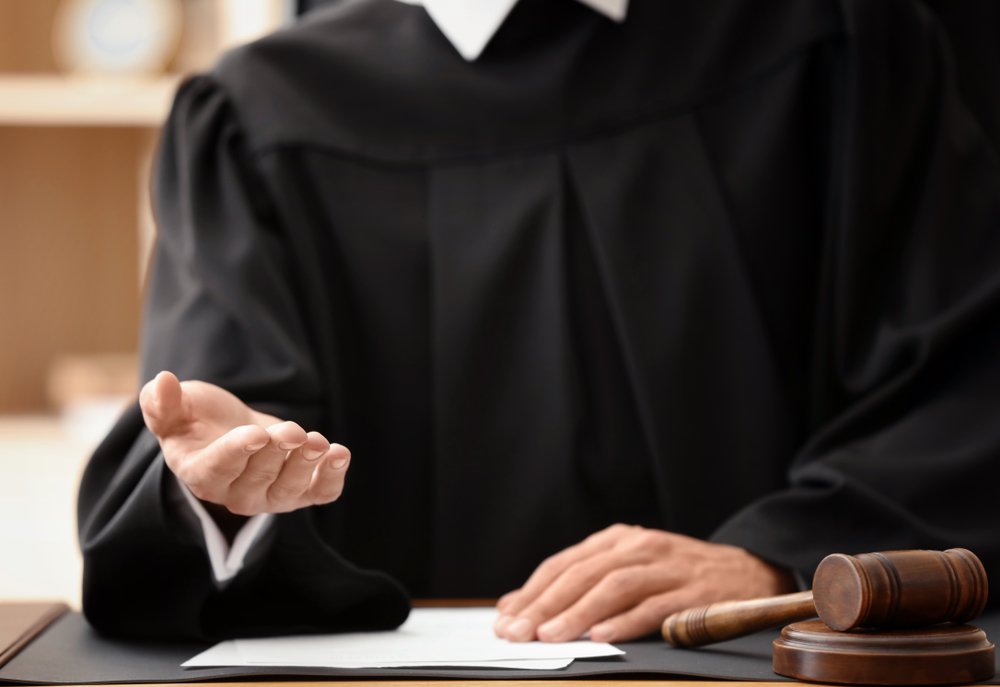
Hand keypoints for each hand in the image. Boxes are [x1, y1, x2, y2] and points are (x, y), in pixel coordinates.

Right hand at [140, 371, 349, 516]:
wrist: (230, 428)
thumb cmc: (197, 419)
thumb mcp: (175, 407)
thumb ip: (162, 402)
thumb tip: (162, 381)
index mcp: (200, 473)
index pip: (218, 469)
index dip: (238, 453)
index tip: (257, 433)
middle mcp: (235, 494)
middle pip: (259, 480)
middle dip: (278, 454)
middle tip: (292, 431)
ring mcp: (270, 497)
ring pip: (290, 491)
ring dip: (306, 466)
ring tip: (317, 441)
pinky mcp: (300, 491)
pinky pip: (320, 493)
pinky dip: (332, 477)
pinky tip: (340, 453)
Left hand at [494, 524, 794, 642]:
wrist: (750, 570)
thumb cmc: (677, 575)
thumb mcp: (626, 568)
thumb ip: (576, 583)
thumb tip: (514, 605)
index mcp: (617, 540)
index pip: (564, 564)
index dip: (532, 591)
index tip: (505, 619)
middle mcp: (639, 547)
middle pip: (583, 574)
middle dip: (545, 604)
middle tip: (518, 632)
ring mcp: (667, 567)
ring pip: (613, 586)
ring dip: (578, 612)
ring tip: (550, 636)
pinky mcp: (694, 592)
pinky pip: (655, 606)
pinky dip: (626, 621)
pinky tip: (602, 636)